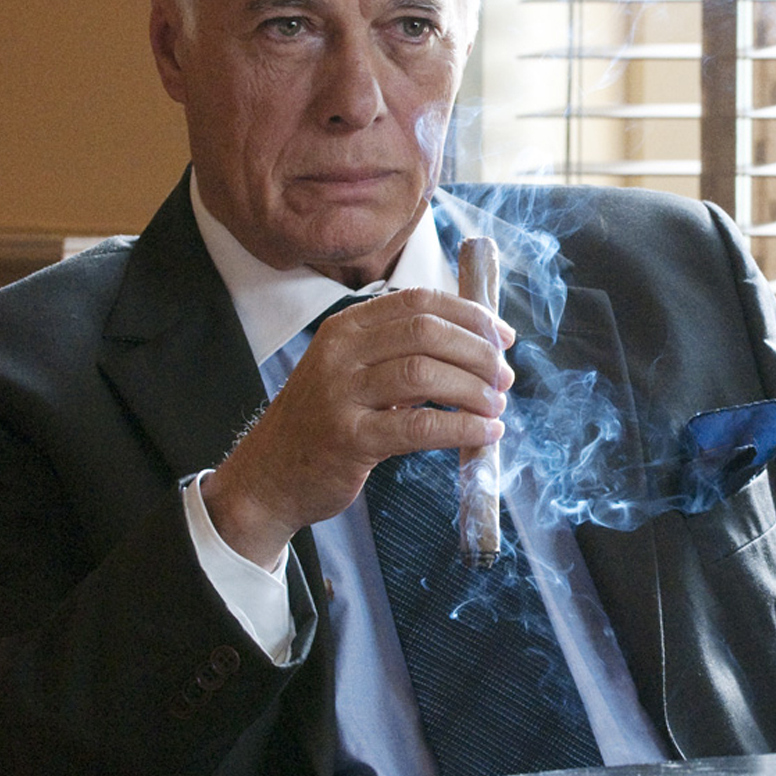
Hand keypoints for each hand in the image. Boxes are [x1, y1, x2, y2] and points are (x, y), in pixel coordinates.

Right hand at [202, 288, 515, 565]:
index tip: (503, 336)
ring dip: (473, 389)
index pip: (419, 301)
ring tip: (497, 406)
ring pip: (425, 374)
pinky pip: (418, 425)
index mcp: (347, 327)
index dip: (470, 315)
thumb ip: (406, 354)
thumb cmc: (328, 421)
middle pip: (427, 332)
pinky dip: (461, 427)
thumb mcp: (357, 372)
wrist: (270, 475)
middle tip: (505, 377)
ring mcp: (340, 394)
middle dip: (478, 352)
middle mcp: (340, 352)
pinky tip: (484, 433)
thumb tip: (480, 346)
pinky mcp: (348, 438)